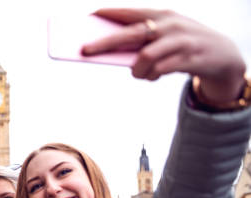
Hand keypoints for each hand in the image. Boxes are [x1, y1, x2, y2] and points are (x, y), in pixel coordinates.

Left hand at [82, 8, 246, 105]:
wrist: (222, 55)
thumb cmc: (181, 45)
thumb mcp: (164, 37)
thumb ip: (141, 43)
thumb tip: (110, 54)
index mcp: (161, 15)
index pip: (131, 12)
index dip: (110, 13)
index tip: (90, 15)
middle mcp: (170, 25)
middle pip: (131, 34)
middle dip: (105, 42)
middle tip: (85, 50)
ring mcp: (181, 41)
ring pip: (145, 57)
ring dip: (136, 69)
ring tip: (138, 73)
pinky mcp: (190, 59)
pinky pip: (160, 70)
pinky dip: (152, 75)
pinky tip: (152, 76)